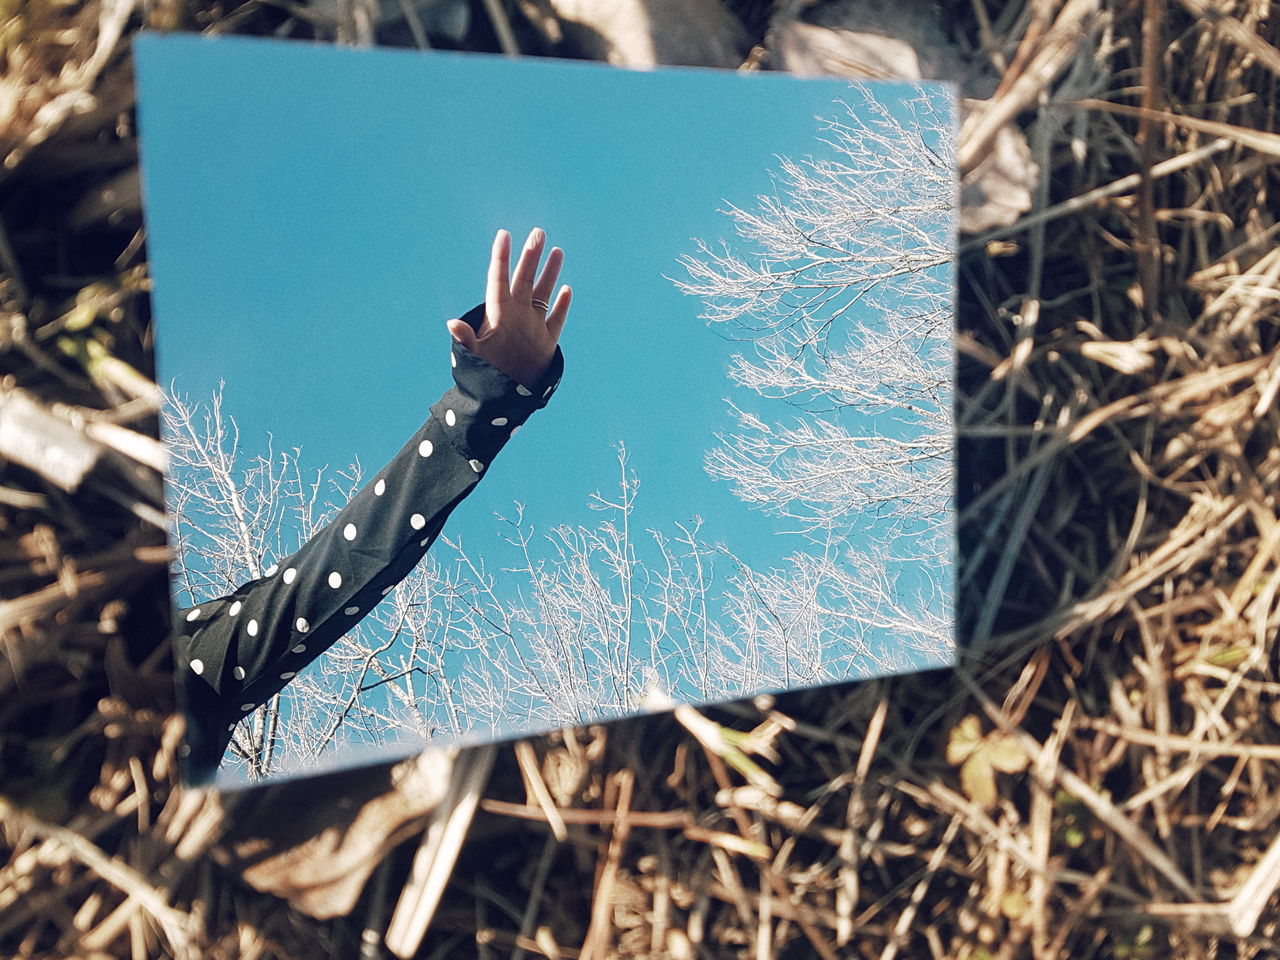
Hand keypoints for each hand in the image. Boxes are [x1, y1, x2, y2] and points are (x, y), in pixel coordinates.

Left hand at [446, 227, 570, 387]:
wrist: (502, 398)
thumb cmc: (483, 376)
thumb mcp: (474, 357)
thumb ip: (466, 340)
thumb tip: (452, 324)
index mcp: (498, 314)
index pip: (499, 279)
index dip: (501, 257)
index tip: (503, 235)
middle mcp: (516, 315)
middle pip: (524, 279)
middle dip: (531, 256)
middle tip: (538, 232)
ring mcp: (532, 327)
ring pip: (543, 293)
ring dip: (550, 273)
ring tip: (557, 251)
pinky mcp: (545, 342)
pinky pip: (556, 320)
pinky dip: (562, 306)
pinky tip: (566, 290)